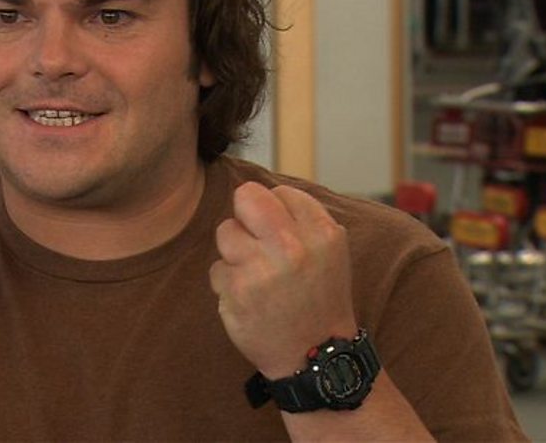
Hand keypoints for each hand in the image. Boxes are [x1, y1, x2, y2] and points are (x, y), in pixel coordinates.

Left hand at [209, 182, 356, 378]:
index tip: (280, 233)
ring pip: (225, 232)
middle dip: (245, 213)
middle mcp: (293, 247)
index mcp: (321, 232)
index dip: (274, 211)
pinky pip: (217, 269)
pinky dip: (227, 283)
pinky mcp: (237, 291)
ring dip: (234, 252)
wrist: (316, 355)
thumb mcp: (329, 251)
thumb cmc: (319, 297)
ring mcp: (262, 269)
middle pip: (246, 196)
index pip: (279, 191)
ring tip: (256, 275)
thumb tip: (263, 190)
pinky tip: (248, 299)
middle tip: (253, 238)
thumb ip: (301, 218)